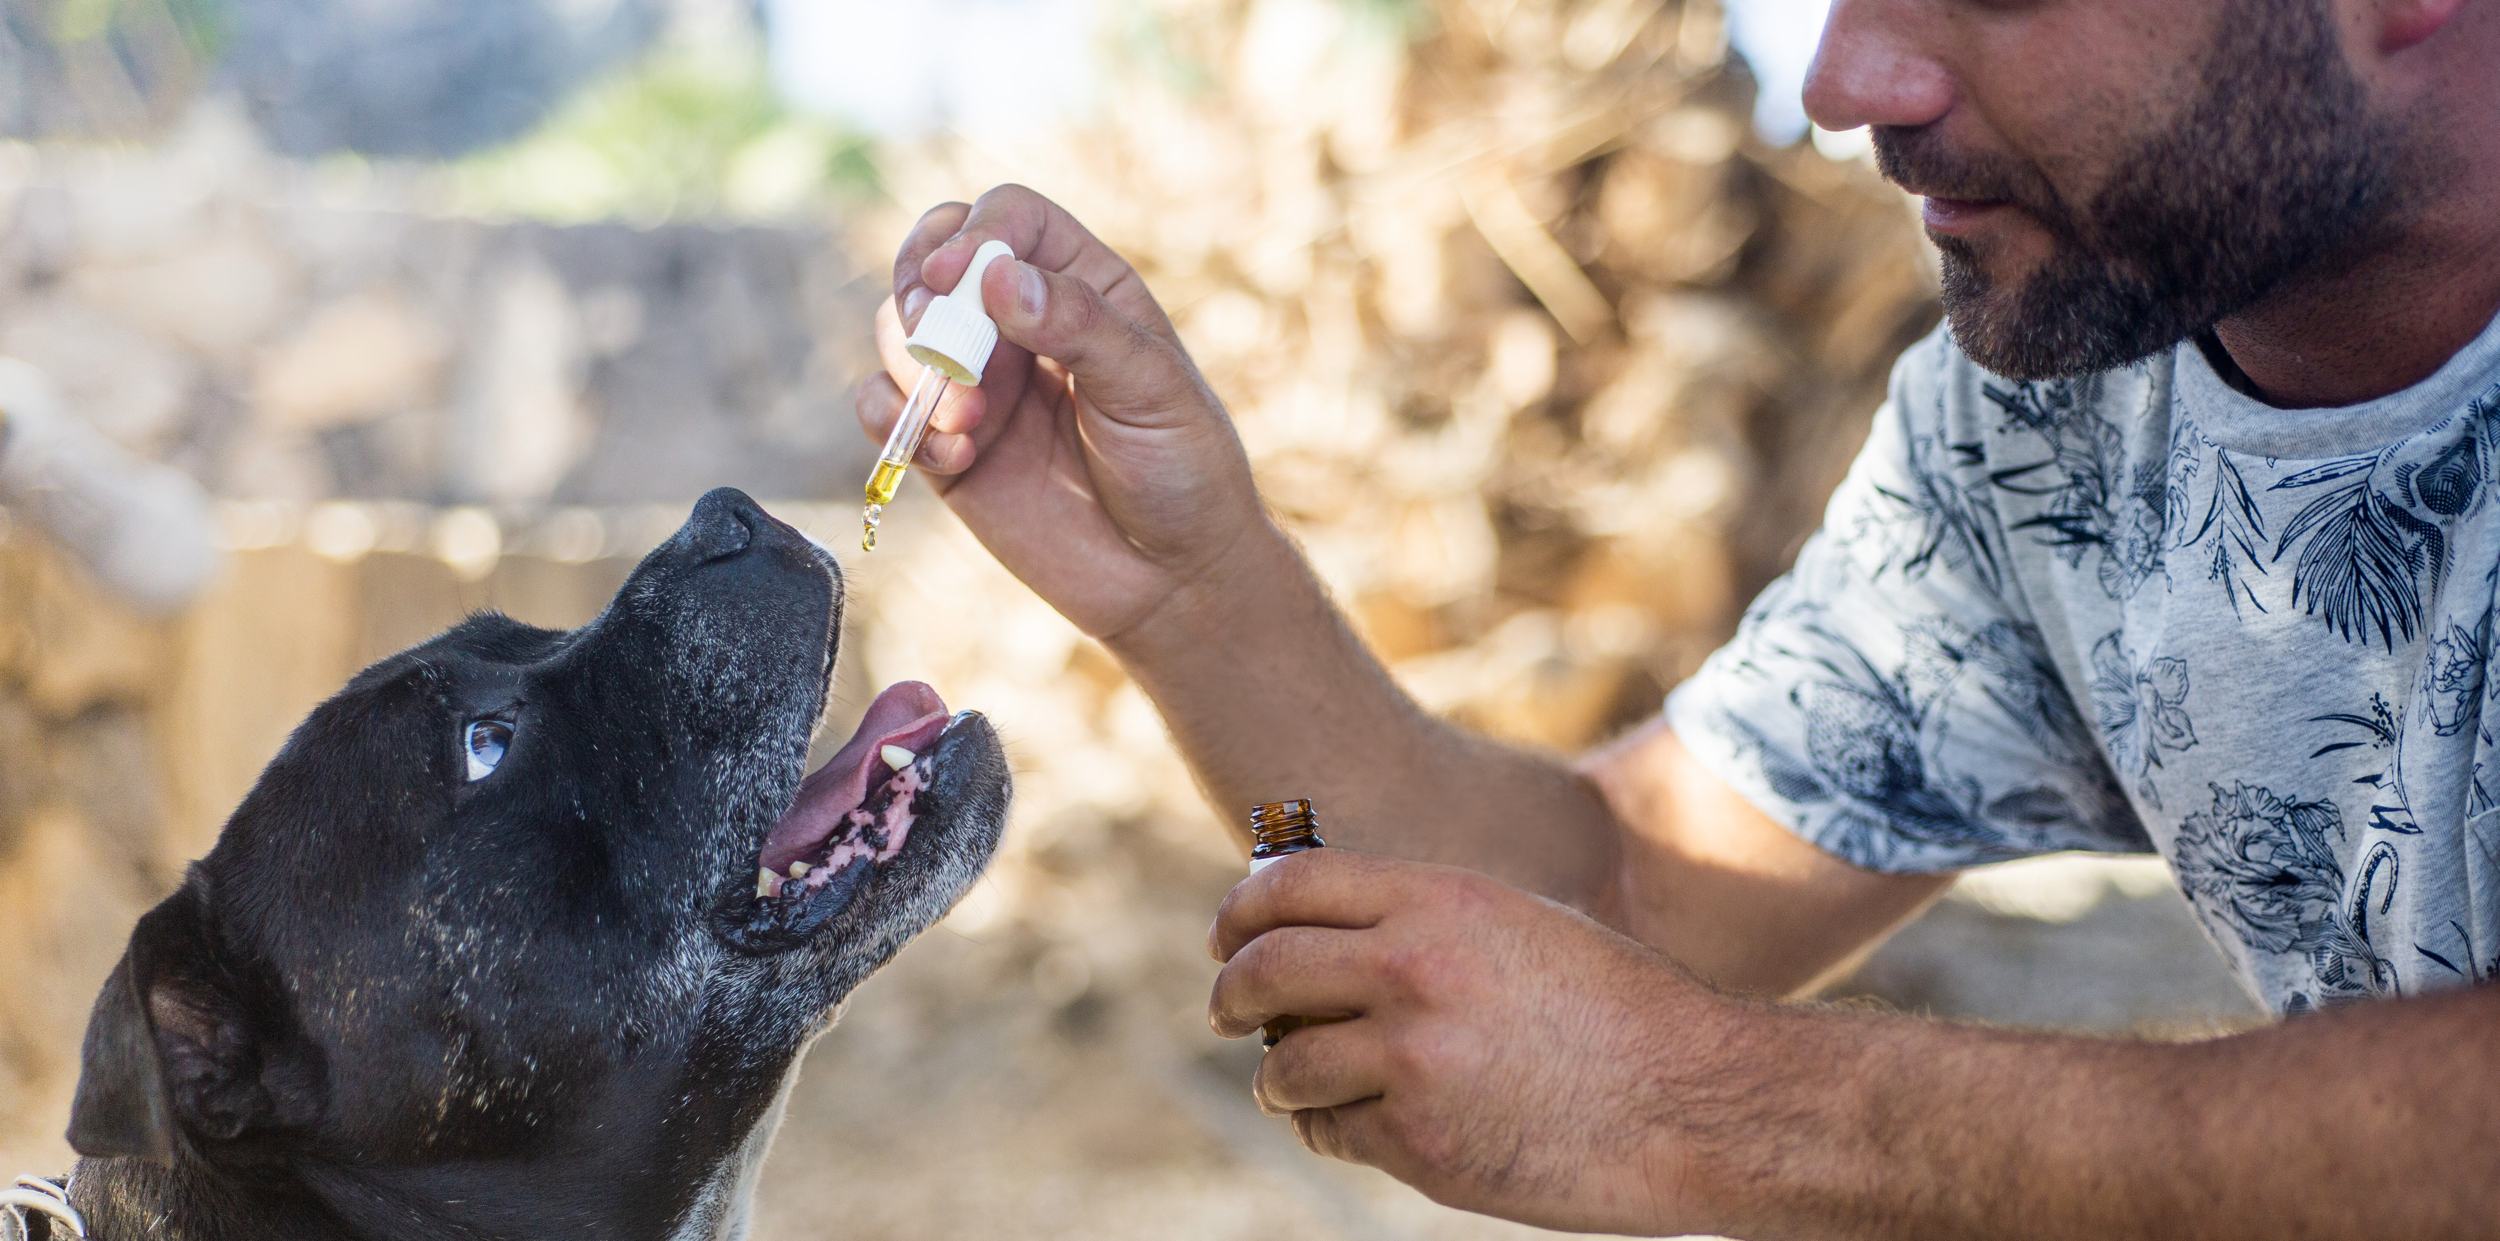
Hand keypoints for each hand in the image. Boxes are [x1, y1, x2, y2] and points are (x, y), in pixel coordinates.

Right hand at [856, 185, 1274, 642]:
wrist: (1169, 580)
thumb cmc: (1182, 472)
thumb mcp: (1152, 390)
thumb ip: (1079, 326)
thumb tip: (997, 275)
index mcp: (1082, 287)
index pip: (1010, 218)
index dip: (974, 233)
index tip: (956, 278)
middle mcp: (1020, 324)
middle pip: (935, 261)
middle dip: (920, 291)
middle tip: (930, 336)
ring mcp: (978, 383)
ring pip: (898, 330)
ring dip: (912, 366)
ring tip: (966, 421)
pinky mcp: (947, 445)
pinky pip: (883, 407)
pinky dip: (895, 422)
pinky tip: (953, 458)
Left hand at [1209, 850, 1754, 1234]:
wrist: (1698, 1101)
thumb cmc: (1618, 1010)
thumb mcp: (1521, 925)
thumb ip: (1425, 919)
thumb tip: (1322, 929)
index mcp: (1438, 899)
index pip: (1289, 886)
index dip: (1240, 912)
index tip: (1226, 937)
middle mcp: (1412, 967)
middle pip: (1263, 970)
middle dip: (1229, 993)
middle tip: (1226, 1010)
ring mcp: (1411, 1057)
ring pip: (1284, 1064)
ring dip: (1280, 1076)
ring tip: (1296, 1082)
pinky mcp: (1419, 1140)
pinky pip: (1330, 1131)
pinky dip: (1330, 1128)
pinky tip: (1357, 1122)